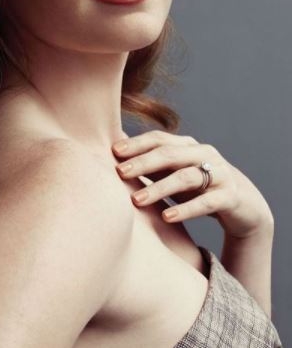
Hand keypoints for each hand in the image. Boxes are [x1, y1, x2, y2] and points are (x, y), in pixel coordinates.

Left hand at [111, 130, 273, 238]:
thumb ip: (150, 164)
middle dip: (143, 162)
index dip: (136, 144)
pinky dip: (186, 209)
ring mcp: (219, 173)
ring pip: (186, 177)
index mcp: (187, 145)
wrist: (243, 205)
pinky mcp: (230, 196)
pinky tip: (166, 217)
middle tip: (119, 173)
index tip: (113, 152)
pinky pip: (207, 202)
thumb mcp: (173, 173)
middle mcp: (204, 154)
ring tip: (136, 201)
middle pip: (170, 154)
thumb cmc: (198, 186)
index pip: (159, 139)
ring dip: (159, 188)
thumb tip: (112, 155)